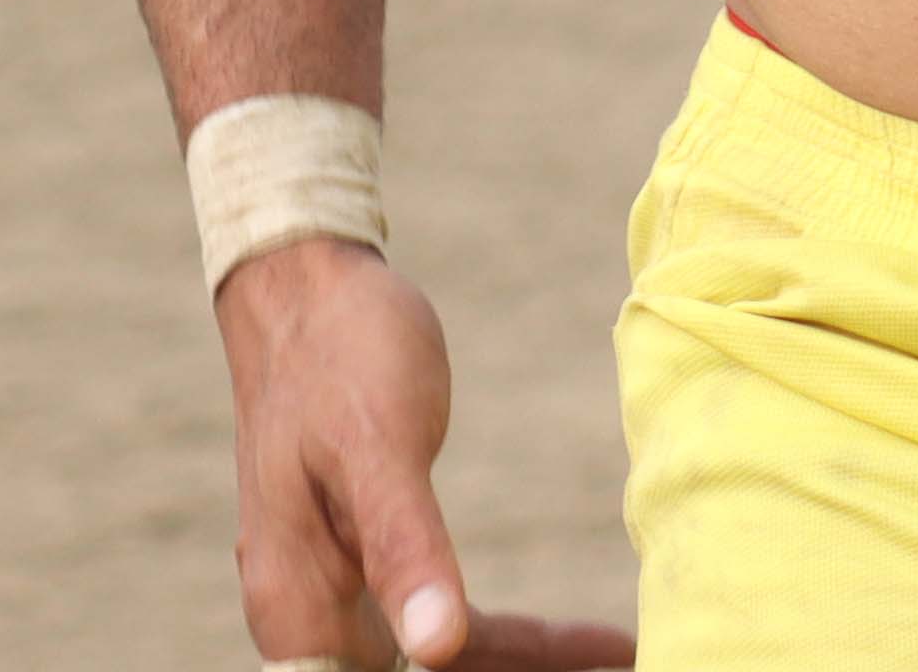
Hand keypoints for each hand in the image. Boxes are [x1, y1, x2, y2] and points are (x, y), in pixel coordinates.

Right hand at [212, 239, 632, 669]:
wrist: (306, 284)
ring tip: (621, 657)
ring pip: (439, 664)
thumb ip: (405, 550)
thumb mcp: (377, 445)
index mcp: (296, 604)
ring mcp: (344, 590)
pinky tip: (586, 641)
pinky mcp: (377, 564)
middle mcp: (310, 615)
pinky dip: (513, 640)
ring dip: (524, 666)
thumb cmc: (337, 352)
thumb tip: (433, 650)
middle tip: (619, 665)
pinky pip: (446, 625)